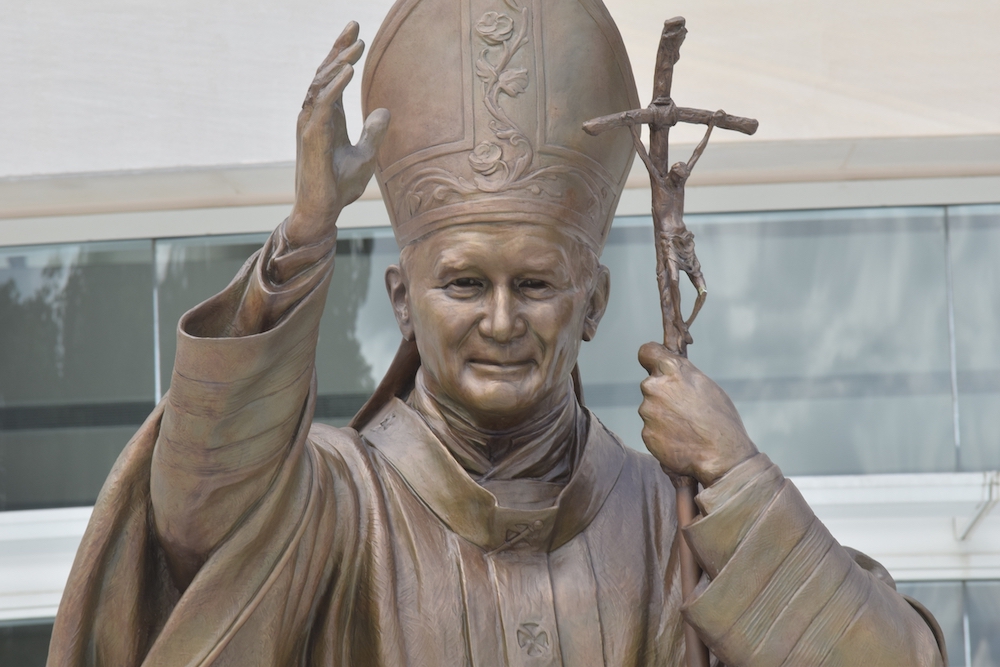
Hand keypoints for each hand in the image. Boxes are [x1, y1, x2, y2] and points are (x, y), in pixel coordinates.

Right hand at [286, 22, 390, 247]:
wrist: (324, 210)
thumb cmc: (340, 186)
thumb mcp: (366, 155)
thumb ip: (374, 132)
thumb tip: (385, 110)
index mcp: (327, 117)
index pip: (333, 77)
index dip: (341, 53)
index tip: (355, 32)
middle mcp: (315, 116)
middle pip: (324, 73)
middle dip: (339, 48)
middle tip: (355, 24)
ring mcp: (310, 124)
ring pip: (321, 84)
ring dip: (338, 63)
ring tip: (357, 46)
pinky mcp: (310, 136)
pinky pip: (322, 105)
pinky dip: (334, 86)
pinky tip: (347, 71)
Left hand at [638, 342, 757, 486]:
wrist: (722, 456)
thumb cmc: (720, 419)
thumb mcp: (705, 385)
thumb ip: (682, 375)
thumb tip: (671, 371)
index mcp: (670, 369)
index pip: (646, 352)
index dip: (650, 359)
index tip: (653, 365)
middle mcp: (653, 387)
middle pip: (651, 385)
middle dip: (663, 394)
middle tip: (684, 408)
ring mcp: (647, 411)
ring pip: (651, 409)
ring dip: (663, 416)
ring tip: (687, 427)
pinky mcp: (646, 433)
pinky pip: (652, 430)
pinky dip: (662, 434)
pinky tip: (681, 440)